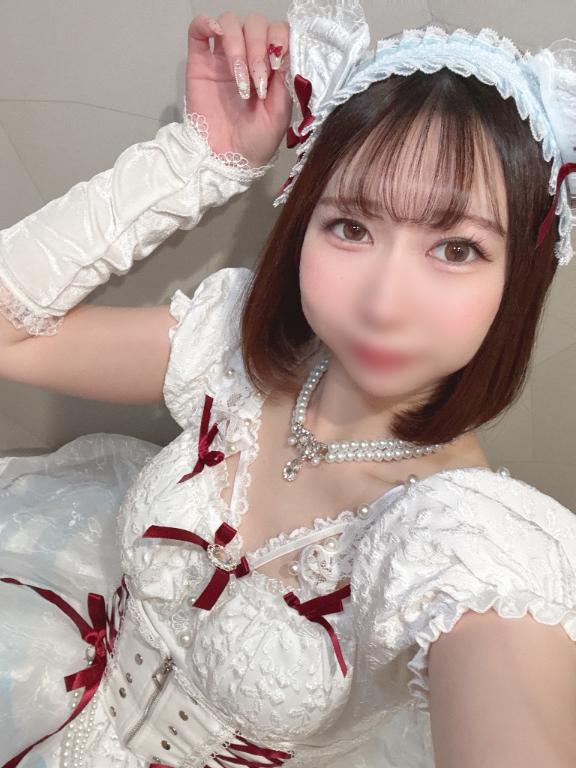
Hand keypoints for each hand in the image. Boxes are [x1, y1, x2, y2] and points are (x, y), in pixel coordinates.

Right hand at [186, 12, 292, 167]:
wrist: (227, 160)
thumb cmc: (254, 142)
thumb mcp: (281, 113)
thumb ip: (286, 80)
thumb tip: (287, 50)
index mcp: (270, 67)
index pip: (278, 33)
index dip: (279, 40)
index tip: (278, 64)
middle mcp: (247, 57)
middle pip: (255, 24)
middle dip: (259, 48)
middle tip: (259, 79)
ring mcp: (222, 58)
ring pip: (231, 23)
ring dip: (238, 45)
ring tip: (240, 78)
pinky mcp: (200, 62)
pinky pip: (199, 28)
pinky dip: (208, 23)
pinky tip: (218, 36)